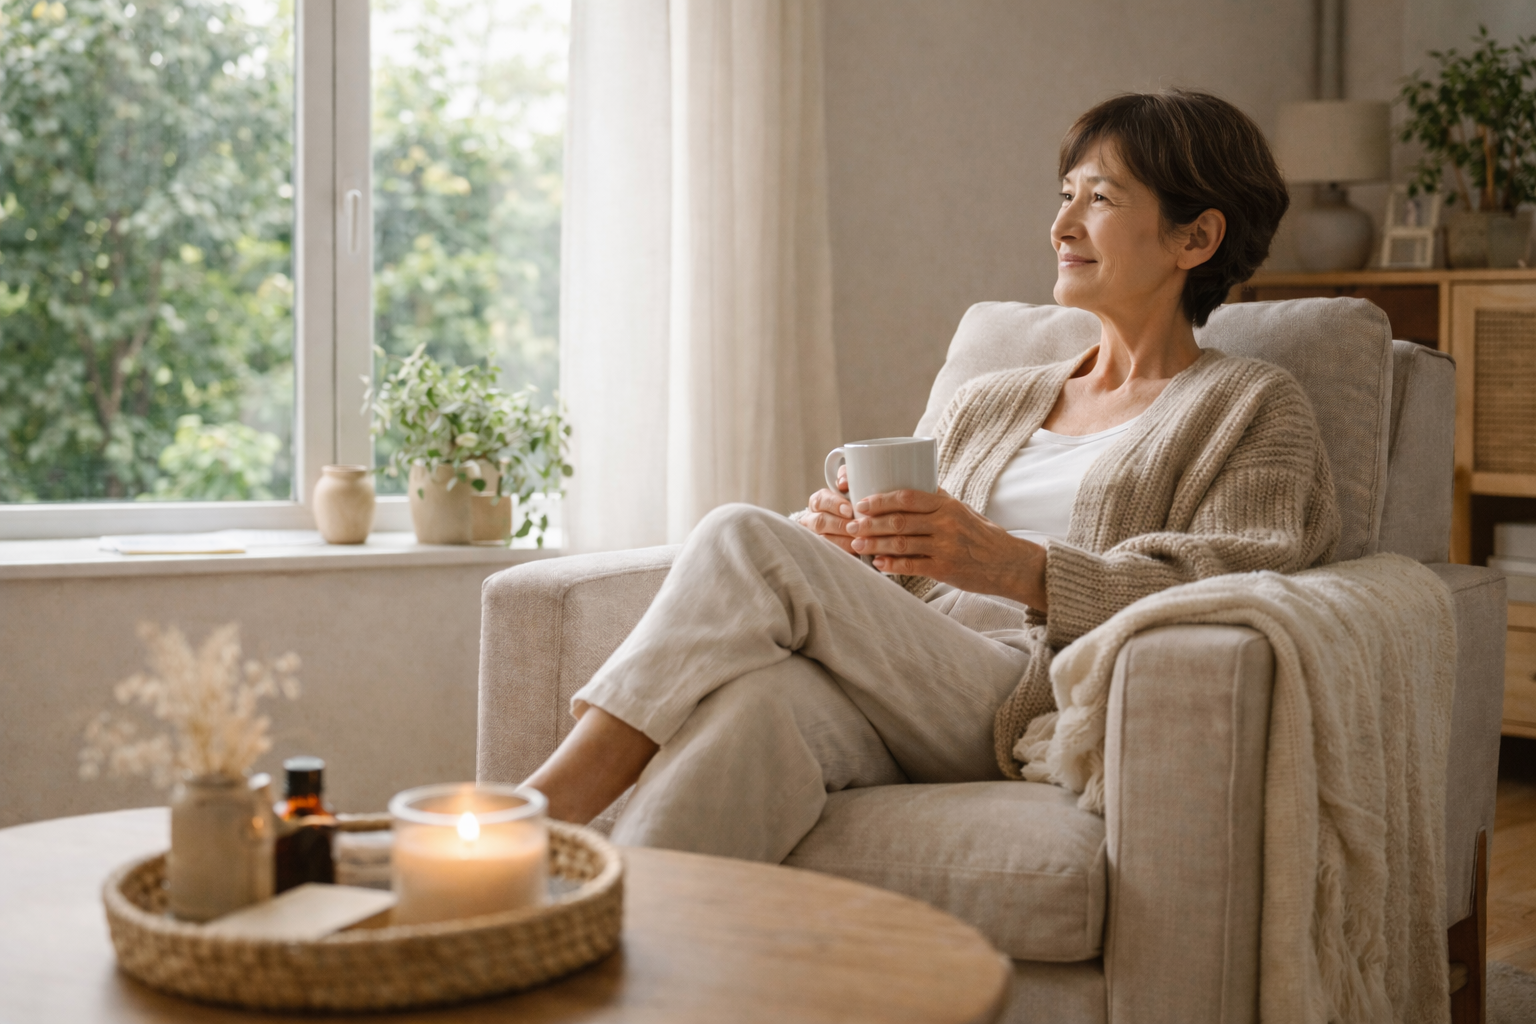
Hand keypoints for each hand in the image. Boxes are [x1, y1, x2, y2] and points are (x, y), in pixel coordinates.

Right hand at [798, 465, 857, 554]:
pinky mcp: (821, 552)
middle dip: (839, 525)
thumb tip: (843, 482)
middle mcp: (811, 519)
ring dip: (842, 542)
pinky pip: (828, 554)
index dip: (834, 505)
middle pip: (819, 522)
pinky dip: (842, 554)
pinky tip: (856, 554)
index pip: (821, 500)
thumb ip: (847, 477)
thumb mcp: (849, 487)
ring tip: (859, 542)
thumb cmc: (851, 502)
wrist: (847, 526)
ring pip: (823, 540)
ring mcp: (815, 537)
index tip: (849, 510)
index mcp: (818, 501)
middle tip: (856, 528)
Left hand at [846, 488, 1047, 608]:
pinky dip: (891, 565)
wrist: (1008, 563)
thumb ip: (936, 501)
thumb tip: (906, 488)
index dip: (880, 500)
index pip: (907, 497)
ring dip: (874, 545)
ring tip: (856, 545)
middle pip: (899, 521)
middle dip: (870, 524)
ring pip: (901, 544)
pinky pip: (912, 566)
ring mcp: (945, 547)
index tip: (861, 503)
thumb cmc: (981, 534)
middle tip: (851, 526)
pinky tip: (877, 564)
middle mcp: (946, 523)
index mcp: (947, 504)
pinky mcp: (945, 569)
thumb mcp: (962, 510)